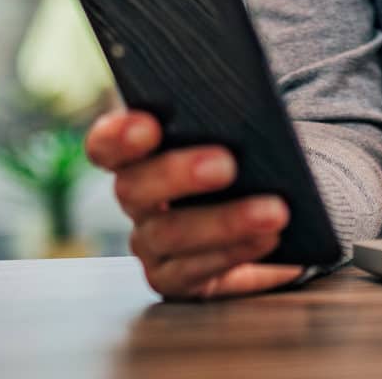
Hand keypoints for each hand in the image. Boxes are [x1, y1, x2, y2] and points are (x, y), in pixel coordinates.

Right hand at [85, 110, 303, 299]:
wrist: (269, 212)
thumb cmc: (245, 156)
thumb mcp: (235, 131)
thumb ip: (225, 117)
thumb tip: (246, 102)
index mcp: (139, 152)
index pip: (107, 144)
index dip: (119, 136)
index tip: (149, 127)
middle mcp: (137, 198)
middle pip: (134, 187)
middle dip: (179, 174)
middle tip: (227, 165)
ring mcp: (151, 243)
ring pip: (170, 234)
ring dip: (225, 221)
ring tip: (274, 211)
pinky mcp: (176, 279)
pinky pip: (195, 271)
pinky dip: (236, 252)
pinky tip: (269, 237)